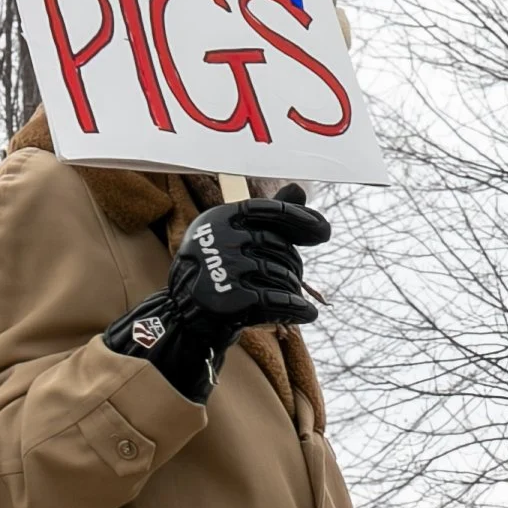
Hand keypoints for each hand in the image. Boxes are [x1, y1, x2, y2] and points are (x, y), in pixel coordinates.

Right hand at [170, 194, 331, 332]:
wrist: (182, 318)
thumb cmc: (215, 270)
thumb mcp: (232, 235)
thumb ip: (267, 215)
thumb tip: (299, 189)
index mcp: (219, 218)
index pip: (270, 210)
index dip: (300, 218)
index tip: (324, 232)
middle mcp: (221, 240)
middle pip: (279, 246)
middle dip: (294, 262)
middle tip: (295, 275)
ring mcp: (226, 270)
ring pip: (281, 274)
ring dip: (293, 287)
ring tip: (292, 295)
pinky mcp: (233, 301)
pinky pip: (279, 302)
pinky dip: (297, 309)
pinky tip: (308, 313)